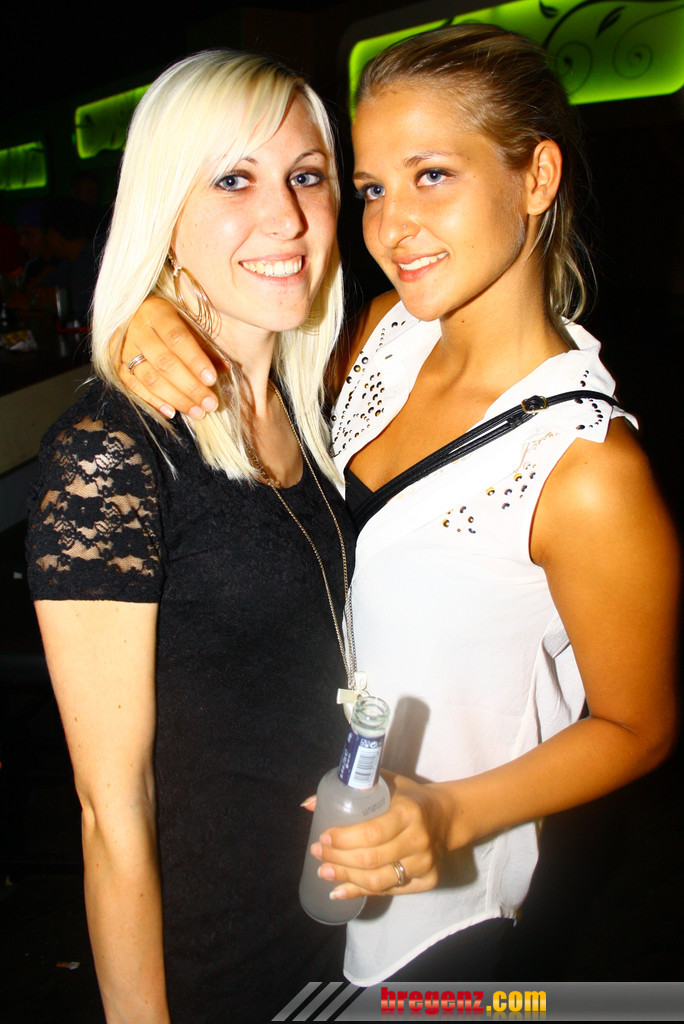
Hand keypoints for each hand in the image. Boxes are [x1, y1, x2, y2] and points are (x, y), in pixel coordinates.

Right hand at [115, 297, 218, 418]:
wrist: (127, 313)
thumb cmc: (165, 318)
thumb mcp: (185, 321)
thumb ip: (203, 344)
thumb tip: (225, 369)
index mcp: (156, 313)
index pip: (177, 338)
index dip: (195, 360)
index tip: (212, 380)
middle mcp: (136, 330)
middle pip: (165, 363)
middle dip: (190, 387)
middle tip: (210, 404)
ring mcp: (122, 349)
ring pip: (150, 378)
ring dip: (176, 398)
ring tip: (197, 412)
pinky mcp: (114, 365)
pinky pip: (133, 387)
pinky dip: (153, 401)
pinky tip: (171, 412)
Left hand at [308, 773, 455, 899]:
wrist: (448, 816)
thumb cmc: (410, 797)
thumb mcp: (386, 783)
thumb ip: (351, 789)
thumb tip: (308, 804)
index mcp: (408, 812)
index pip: (372, 832)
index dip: (344, 839)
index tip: (323, 837)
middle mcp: (419, 840)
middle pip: (371, 859)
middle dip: (338, 859)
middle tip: (318, 854)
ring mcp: (425, 864)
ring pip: (378, 880)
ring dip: (346, 878)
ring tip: (324, 873)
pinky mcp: (428, 881)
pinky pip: (389, 891)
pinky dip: (361, 892)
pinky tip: (341, 891)